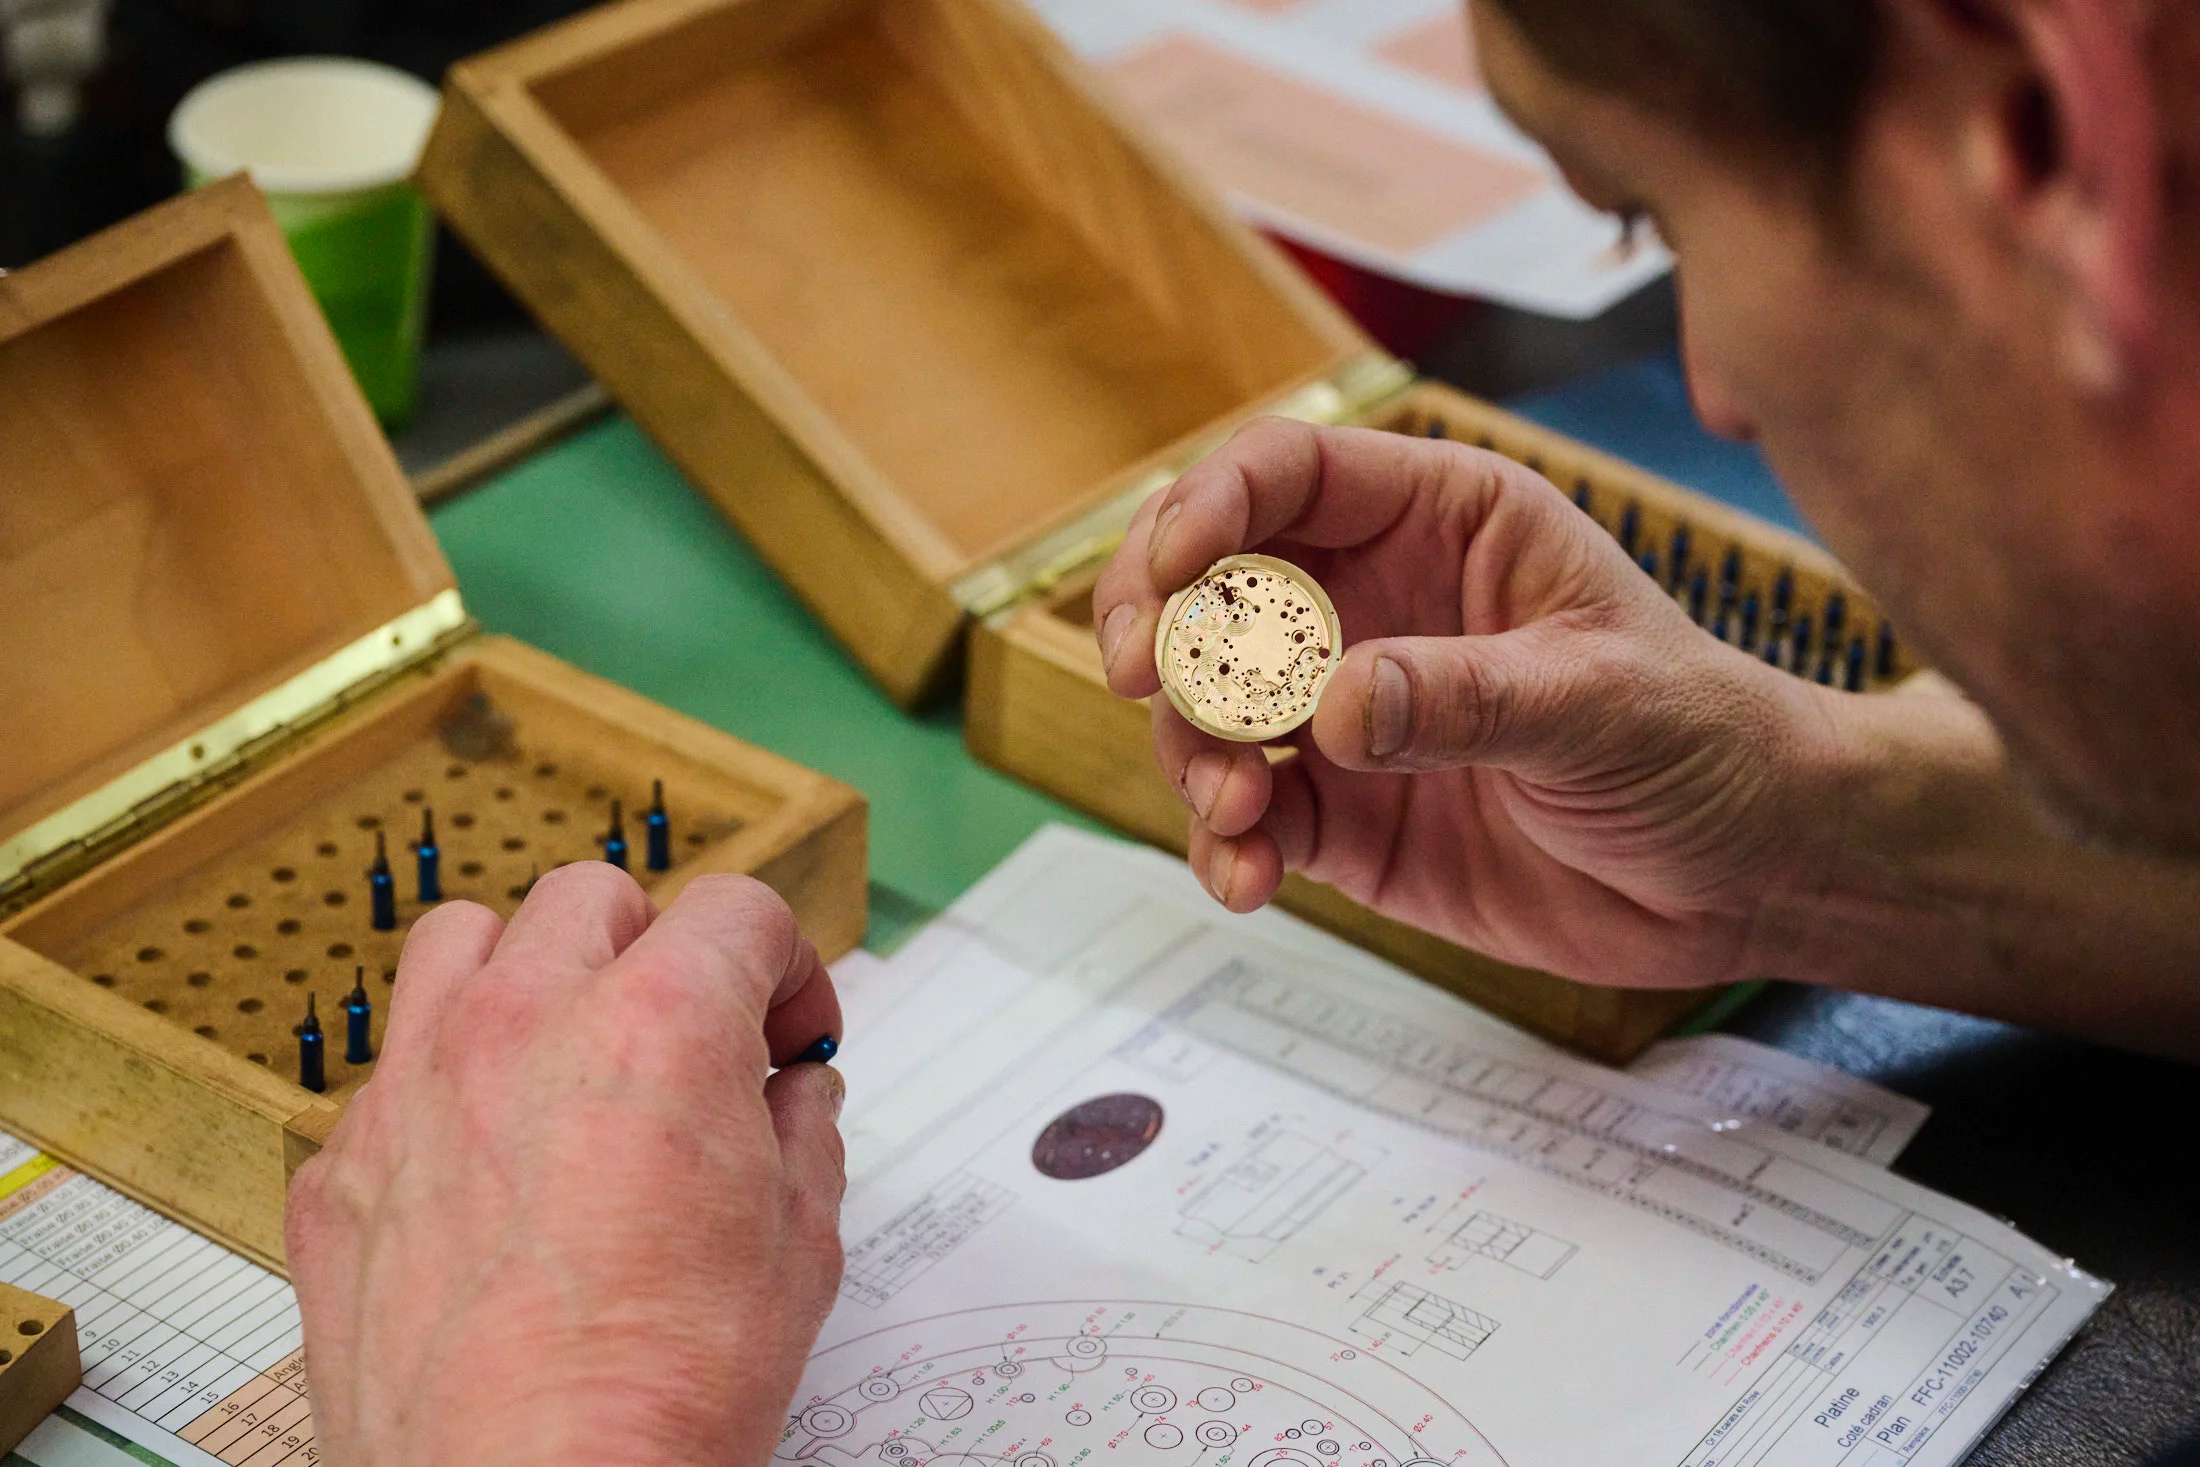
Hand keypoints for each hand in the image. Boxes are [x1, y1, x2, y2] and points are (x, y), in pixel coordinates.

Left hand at [286, 865, 845, 1466]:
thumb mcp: (799, 1245)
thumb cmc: (660, 1389)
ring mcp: (414, 1088)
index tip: (786, 1027)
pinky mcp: (341, 1168)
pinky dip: (445, 1086)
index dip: (784, 964)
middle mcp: (524, 1025)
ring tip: (567, 1046)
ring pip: (461, 940)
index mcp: (656, 1024)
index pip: (735, 907)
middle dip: (658, 946)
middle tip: (689, 1030)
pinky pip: (389, 1070)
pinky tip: (487, 1162)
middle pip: (592, 898)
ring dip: (529, 970)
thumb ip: (801, 1133)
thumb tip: (789, 1098)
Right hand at [1092, 417, 1848, 988]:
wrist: (1745, 873)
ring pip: (1210, 707)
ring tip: (1235, 808)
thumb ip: (1465, 697)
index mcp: (1438, 523)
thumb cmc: (1701, 741)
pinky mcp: (1345, 814)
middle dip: (1158, 623)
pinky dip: (1227, 847)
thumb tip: (1334, 709)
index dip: (1211, 505)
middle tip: (1138, 675)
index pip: (1290, 475)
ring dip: (1193, 751)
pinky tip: (1249, 881)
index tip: (1172, 569)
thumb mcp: (1599, 702)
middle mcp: (1371, 605)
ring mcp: (1348, 714)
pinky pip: (1249, 819)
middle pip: (1213, 583)